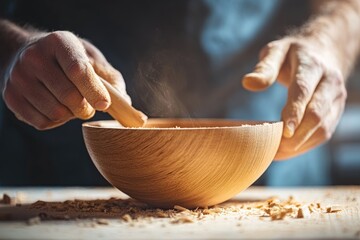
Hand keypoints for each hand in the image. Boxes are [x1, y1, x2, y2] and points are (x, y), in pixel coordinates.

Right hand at [2, 31, 128, 129]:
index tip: (105, 105)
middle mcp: (34, 57)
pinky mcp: (11, 97)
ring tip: (72, 105)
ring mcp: (19, 77)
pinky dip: (56, 122)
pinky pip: (43, 123)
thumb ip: (110, 78)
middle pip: (69, 97)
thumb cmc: (68, 59)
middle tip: (89, 107)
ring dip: (71, 115)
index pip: (78, 70)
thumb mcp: (91, 58)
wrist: (27, 55)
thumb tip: (125, 102)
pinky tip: (57, 108)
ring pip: (56, 113)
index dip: (94, 91)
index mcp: (59, 42)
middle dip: (86, 108)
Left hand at [242, 37, 346, 159]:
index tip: (282, 131)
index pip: (303, 91)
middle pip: (316, 114)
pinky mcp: (336, 112)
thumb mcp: (276, 51)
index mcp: (313, 66)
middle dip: (296, 135)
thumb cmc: (293, 54)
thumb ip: (264, 67)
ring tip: (276, 153)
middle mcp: (330, 82)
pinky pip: (324, 134)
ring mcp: (337, 99)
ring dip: (300, 144)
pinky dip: (305, 145)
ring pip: (323, 128)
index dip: (294, 112)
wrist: (323, 51)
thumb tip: (248, 83)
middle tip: (272, 149)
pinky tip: (287, 150)